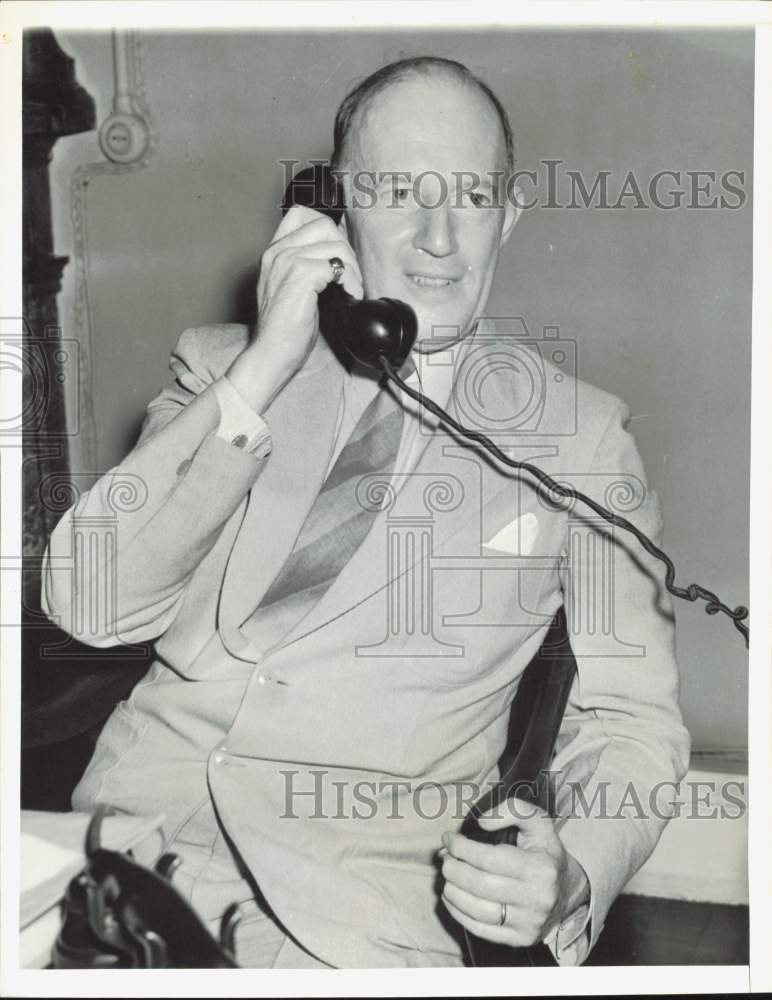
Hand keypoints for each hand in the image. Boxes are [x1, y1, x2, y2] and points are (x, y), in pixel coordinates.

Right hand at [226, 205, 363, 412]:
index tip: (338, 253)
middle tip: (350, 275)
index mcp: (273, 252)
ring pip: (334, 245)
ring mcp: (287, 262)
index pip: (300, 214)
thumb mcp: (291, 289)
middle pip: (323, 224)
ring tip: (351, 288)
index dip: (326, 227)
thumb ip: (306, 268)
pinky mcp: (300, 276)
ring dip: (352, 266)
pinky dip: (350, 279)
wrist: (271, 354)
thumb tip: (337, 260)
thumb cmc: (283, 331)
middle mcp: (277, 252)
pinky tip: (350, 294)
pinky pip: (336, 265)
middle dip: (345, 248)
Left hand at [439, 797, 589, 948]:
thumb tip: (483, 822)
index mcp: (541, 868)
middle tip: (445, 858)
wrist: (567, 891)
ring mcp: (529, 923)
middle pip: (480, 885)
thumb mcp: (537, 821)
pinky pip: (480, 929)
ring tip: (447, 875)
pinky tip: (451, 896)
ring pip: (476, 910)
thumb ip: (513, 810)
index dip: (461, 848)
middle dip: (453, 869)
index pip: (489, 859)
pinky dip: (458, 913)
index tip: (448, 839)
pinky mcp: (520, 939)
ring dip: (452, 891)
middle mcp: (537, 899)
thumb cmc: (544, 851)